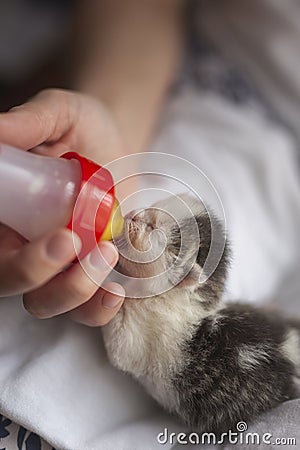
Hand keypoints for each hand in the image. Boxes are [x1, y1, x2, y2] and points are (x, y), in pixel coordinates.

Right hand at [0, 89, 126, 325]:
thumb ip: (28, 122)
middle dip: (41, 275)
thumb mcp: (56, 114)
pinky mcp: (87, 272)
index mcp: (6, 213)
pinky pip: (86, 309)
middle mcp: (22, 244)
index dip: (18, 257)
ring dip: (75, 294)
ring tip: (107, 256)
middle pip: (11, 283)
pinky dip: (100, 309)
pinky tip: (117, 291)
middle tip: (77, 242)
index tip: (61, 236)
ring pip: (47, 303)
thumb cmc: (80, 127)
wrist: (115, 144)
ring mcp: (56, 263)